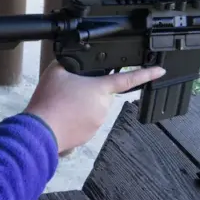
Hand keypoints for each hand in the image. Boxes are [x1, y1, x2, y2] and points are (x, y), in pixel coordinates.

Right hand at [24, 63, 165, 153]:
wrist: (40, 132)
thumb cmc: (49, 102)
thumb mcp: (56, 71)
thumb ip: (69, 64)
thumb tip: (72, 63)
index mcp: (100, 89)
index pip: (128, 80)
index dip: (146, 74)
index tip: (160, 71)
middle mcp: (103, 107)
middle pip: (102, 93)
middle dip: (89, 91)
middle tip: (68, 92)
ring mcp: (97, 123)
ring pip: (93, 109)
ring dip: (82, 106)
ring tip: (62, 106)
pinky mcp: (88, 136)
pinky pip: (86, 123)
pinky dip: (76, 119)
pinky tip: (63, 117)